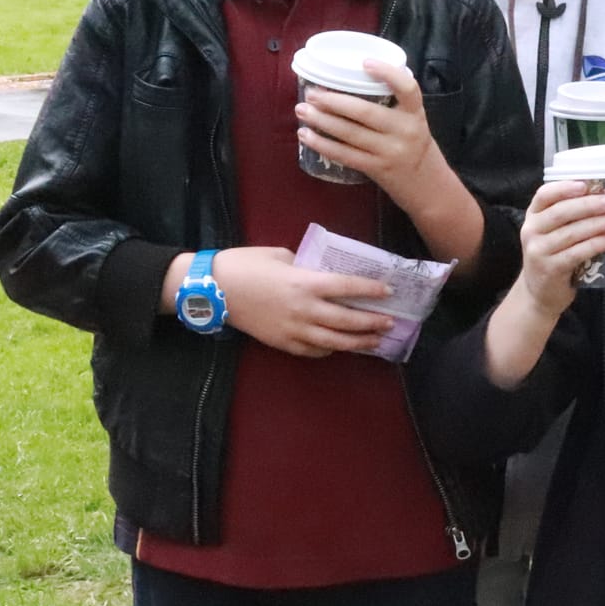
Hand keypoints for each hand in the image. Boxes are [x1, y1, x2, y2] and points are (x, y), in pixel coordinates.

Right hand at [211, 245, 392, 357]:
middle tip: (391, 323)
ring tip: (376, 341)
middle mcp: (304, 309)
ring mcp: (294, 330)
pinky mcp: (282, 343)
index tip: (388, 291)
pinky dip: (330, 349)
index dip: (370, 290)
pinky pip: (313, 350)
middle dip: (372, 323)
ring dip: (359, 342)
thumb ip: (306, 266)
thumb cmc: (246, 264)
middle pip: (347, 320)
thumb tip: (322, 274)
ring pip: (335, 340)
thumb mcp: (281, 255)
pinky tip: (340, 346)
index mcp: (305, 282)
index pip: (347, 287)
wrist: (214, 290)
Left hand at [296, 59, 436, 202]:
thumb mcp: (413, 122)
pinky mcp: (377, 169)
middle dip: (334, 101)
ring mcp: (390, 151)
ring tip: (302, 111)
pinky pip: (345, 155)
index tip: (365, 62)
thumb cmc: (415, 147)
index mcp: (415, 113)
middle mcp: (405, 130)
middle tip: (312, 93)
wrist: (429, 187)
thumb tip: (350, 83)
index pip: (408, 88)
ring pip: (350, 133)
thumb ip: (394, 105)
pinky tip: (307, 136)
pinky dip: (323, 144)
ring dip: (322, 121)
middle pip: (365, 112)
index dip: (388, 73)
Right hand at [516, 180, 604, 318]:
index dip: (564, 188)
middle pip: (561, 212)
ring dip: (598, 224)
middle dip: (589, 205)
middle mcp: (531, 230)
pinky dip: (596, 244)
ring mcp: (538, 251)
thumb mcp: (552, 231)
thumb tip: (603, 197)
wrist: (540, 291)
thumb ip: (568, 215)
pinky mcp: (550, 269)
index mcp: (533, 215)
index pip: (544, 195)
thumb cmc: (553, 254)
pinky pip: (577, 253)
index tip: (586, 185)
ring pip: (571, 233)